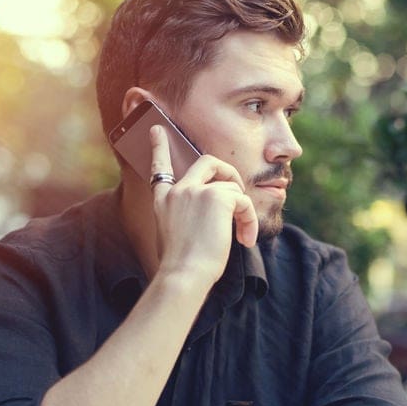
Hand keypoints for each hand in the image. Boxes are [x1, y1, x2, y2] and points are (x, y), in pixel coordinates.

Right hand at [150, 124, 257, 282]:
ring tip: (242, 233)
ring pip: (231, 187)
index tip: (157, 130)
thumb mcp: (174, 238)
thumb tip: (212, 219)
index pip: (160, 168)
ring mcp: (196, 191)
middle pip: (207, 162)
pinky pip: (243, 201)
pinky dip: (249, 219)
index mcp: (163, 202)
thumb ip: (186, 220)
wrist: (183, 275)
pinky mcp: (217, 197)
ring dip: (243, 209)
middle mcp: (177, 191)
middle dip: (228, 172)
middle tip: (238, 191)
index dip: (160, 148)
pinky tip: (245, 240)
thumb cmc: (181, 269)